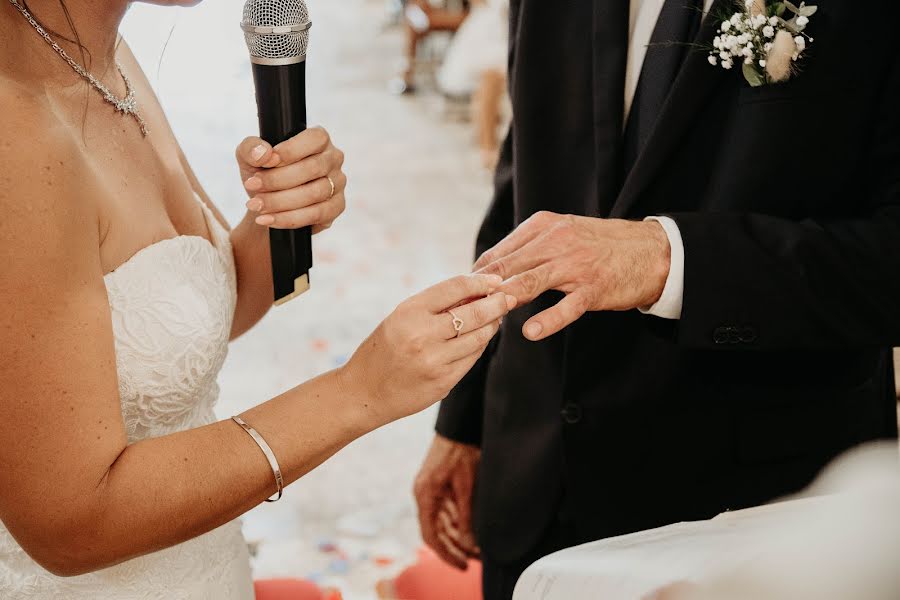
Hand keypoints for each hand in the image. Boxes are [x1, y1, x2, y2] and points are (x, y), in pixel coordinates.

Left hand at [236, 127, 346, 233]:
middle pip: (312, 168)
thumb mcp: (248, 157)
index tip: (265, 163)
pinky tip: (269, 219)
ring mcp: (337, 184)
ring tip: (257, 205)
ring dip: (281, 201)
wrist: (267, 204)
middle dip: (278, 180)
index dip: (290, 151)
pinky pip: (316, 215)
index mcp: (318, 139)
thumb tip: (264, 154)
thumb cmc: (262, 174)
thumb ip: (251, 148)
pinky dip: (289, 218)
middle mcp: (333, 159)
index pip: (313, 139)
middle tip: (253, 186)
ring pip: (314, 193)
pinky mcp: (336, 207)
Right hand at [341, 275, 516, 422]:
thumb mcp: (399, 319)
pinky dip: (480, 345)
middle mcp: (422, 335)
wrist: (363, 392)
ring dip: (492, 325)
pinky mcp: (443, 382)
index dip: (480, 281)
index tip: (495, 280)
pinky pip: (472, 358)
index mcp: (409, 312)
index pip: (455, 287)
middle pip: (474, 312)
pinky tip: (482, 338)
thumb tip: (475, 292)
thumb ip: (433, 307)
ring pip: (478, 337)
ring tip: (497, 317)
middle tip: (509, 297)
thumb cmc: (383, 350)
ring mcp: (434, 360)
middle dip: (497, 303)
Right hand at [414, 435, 480, 569]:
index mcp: (425, 495)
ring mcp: (430, 490)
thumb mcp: (467, 486)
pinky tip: (472, 531)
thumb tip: (470, 544)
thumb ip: (467, 516)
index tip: (463, 564)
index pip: (430, 535)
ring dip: (458, 537)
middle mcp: (424, 495)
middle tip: (475, 560)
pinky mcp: (438, 485)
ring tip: (477, 549)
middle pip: (436, 531)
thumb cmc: (461, 451)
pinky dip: (458, 523)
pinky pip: (446, 511)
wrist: (459, 426)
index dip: (446, 553)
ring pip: (442, 523)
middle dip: (455, 547)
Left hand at [474, 211, 670, 340]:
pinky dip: (548, 320)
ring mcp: (575, 265)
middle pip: (507, 267)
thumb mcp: (561, 234)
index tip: (459, 297)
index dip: (475, 277)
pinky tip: (530, 332)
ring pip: (530, 282)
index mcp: (543, 226)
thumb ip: (527, 248)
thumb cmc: (600, 246)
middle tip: (460, 314)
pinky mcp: (594, 287)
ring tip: (485, 317)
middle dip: (481, 292)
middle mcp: (555, 241)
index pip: (497, 253)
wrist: (651, 250)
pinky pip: (567, 306)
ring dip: (504, 300)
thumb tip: (489, 268)